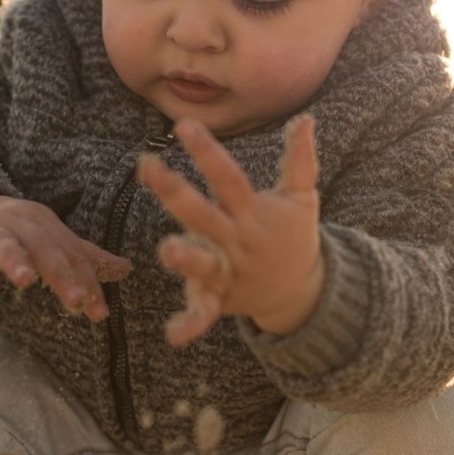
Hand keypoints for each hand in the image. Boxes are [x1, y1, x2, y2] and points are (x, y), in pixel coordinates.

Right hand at [0, 191, 130, 318]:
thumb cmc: (18, 232)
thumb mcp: (51, 240)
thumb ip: (84, 257)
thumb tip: (126, 269)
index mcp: (46, 224)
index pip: (72, 254)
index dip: (88, 282)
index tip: (100, 313)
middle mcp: (21, 225)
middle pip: (44, 247)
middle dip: (62, 274)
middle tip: (77, 301)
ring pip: (3, 245)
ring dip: (15, 260)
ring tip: (26, 281)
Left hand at [137, 115, 324, 345]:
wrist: (303, 292)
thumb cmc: (293, 236)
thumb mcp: (301, 198)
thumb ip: (300, 161)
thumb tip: (305, 120)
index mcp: (251, 213)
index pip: (228, 178)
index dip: (207, 153)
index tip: (184, 126)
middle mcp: (237, 241)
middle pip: (204, 215)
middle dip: (176, 192)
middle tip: (147, 167)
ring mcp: (228, 273)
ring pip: (204, 265)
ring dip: (187, 259)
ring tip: (167, 250)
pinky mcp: (220, 301)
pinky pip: (204, 315)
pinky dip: (190, 325)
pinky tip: (172, 335)